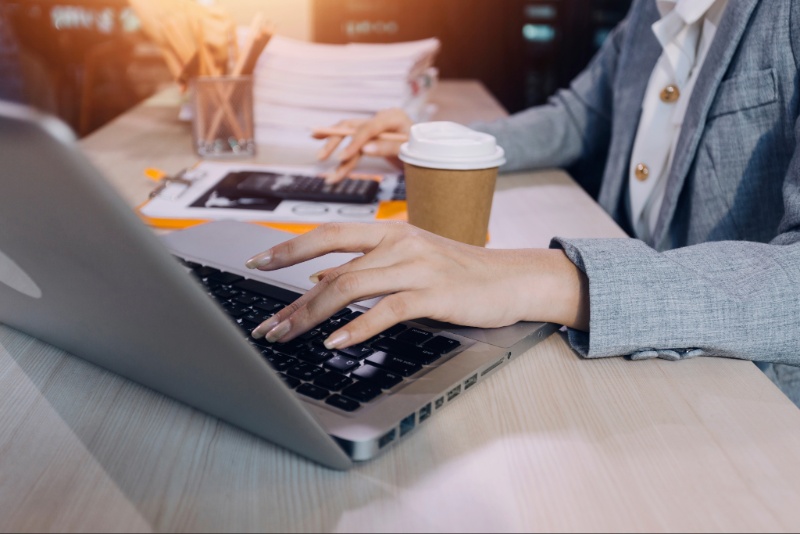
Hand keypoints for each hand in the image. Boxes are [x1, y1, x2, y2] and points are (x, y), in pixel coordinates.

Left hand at [245, 222, 588, 349]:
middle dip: (290, 293)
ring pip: (351, 286)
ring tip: (286, 336)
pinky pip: (387, 310)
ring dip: (312, 314)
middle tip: (265, 322)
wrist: (515, 279)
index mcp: (392, 231)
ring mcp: (418, 266)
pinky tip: (337, 343)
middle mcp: (400, 242)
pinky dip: (358, 327)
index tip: (258, 260)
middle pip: (332, 264)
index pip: (330, 233)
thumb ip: (369, 267)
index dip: (290, 247)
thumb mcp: (412, 261)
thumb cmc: (462, 274)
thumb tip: (320, 281)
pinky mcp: (435, 293)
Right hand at [313, 108, 412, 183]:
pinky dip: (345, 165)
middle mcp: (379, 120)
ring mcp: (373, 131)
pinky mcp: (370, 141)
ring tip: (328, 175)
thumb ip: (389, 147)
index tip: (342, 157)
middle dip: (333, 142)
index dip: (354, 142)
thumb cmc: (422, 147)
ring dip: (336, 158)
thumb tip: (366, 149)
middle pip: (351, 128)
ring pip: (348, 140)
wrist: (427, 151)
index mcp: (392, 117)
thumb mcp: (410, 148)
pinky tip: (335, 175)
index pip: (368, 127)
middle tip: (321, 156)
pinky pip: (354, 152)